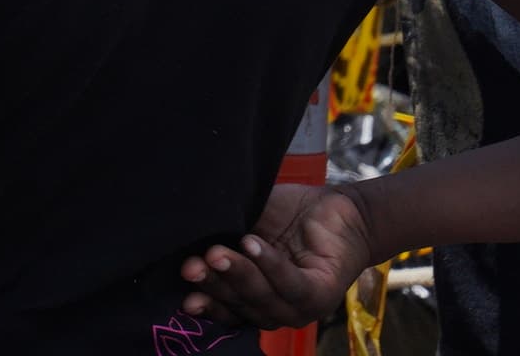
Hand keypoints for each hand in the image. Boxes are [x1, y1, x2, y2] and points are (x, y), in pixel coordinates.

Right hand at [177, 181, 378, 327]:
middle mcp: (273, 309)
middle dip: (214, 284)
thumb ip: (223, 236)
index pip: (224, 309)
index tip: (183, 297)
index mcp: (252, 299)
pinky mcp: (321, 294)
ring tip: (218, 253)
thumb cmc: (289, 217)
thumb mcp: (247, 226)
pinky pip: (292, 284)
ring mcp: (298, 307)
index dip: (204, 304)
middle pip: (239, 304)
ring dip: (239, 275)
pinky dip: (271, 265)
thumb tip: (180, 232)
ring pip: (263, 298)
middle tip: (194, 264)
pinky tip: (253, 245)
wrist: (339, 210)